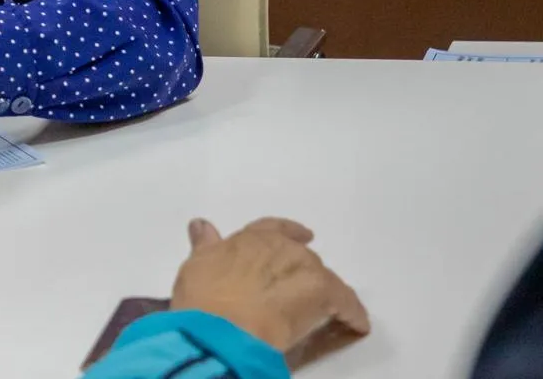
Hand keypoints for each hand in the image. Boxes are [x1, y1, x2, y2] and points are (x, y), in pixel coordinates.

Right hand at [170, 217, 370, 352]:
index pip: (275, 229)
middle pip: (301, 257)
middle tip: (297, 291)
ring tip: (321, 311)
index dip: (289, 231)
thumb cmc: (204, 298)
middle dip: (300, 272)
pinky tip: (354, 323)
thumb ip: (206, 246)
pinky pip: (346, 304)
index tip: (304, 234)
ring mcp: (305, 269)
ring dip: (322, 293)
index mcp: (251, 239)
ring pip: (323, 279)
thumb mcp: (196, 266)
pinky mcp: (325, 295)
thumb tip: (202, 225)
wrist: (223, 327)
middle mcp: (282, 248)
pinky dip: (350, 313)